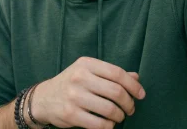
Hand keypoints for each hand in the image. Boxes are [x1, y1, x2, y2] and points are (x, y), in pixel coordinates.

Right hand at [30, 56, 144, 128]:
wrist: (44, 98)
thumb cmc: (72, 83)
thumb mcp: (88, 72)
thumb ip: (111, 74)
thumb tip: (136, 77)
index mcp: (86, 64)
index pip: (117, 73)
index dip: (133, 85)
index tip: (141, 94)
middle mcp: (80, 77)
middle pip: (116, 91)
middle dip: (129, 103)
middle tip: (131, 109)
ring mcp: (75, 96)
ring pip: (110, 109)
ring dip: (120, 116)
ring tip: (119, 116)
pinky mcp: (71, 114)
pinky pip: (100, 124)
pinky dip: (109, 126)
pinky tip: (108, 123)